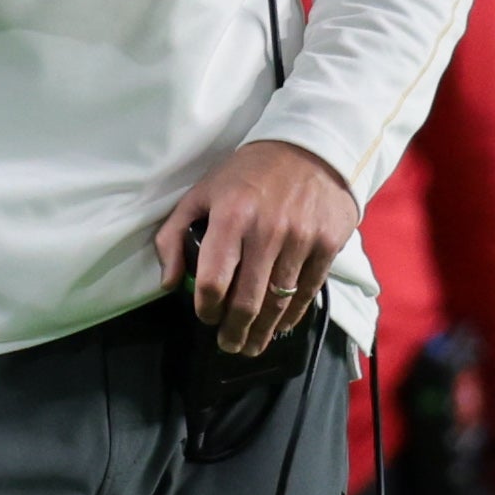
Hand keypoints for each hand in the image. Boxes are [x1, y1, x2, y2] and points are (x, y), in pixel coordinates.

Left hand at [153, 137, 358, 355]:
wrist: (310, 148)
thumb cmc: (249, 173)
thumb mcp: (202, 192)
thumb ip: (175, 235)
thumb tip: (168, 282)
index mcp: (232, 217)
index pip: (214, 280)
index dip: (207, 308)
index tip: (206, 316)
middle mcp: (267, 231)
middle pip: (247, 301)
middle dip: (234, 332)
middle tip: (228, 345)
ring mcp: (301, 240)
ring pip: (278, 303)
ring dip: (263, 332)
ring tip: (252, 345)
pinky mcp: (327, 245)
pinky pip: (306, 291)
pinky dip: (292, 315)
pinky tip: (281, 326)